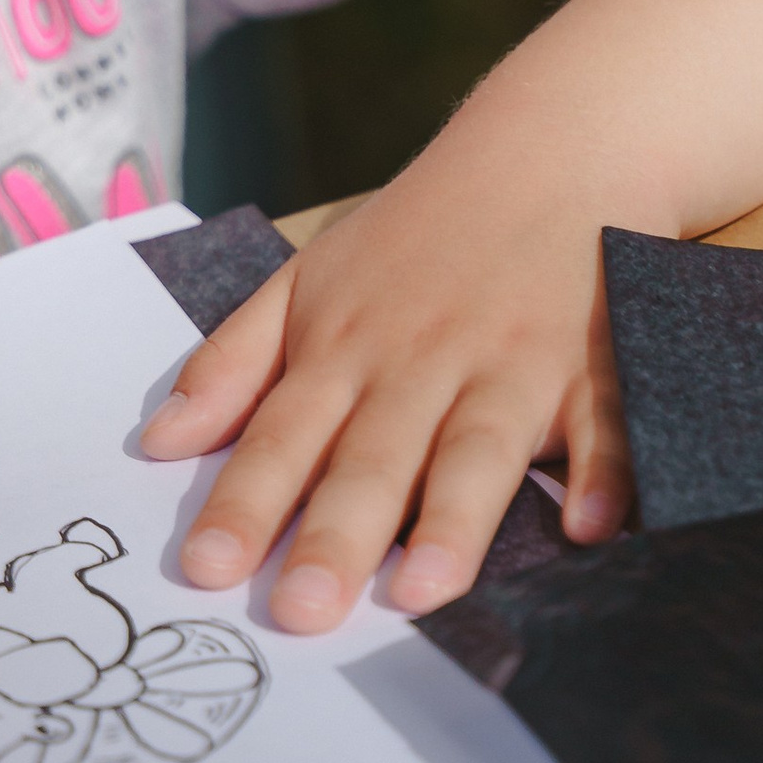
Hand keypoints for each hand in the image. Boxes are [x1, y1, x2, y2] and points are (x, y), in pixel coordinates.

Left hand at [140, 150, 635, 632]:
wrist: (548, 148)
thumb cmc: (417, 235)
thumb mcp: (306, 281)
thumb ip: (233, 363)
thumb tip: (158, 445)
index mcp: (346, 347)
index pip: (283, 436)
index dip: (244, 503)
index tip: (207, 570)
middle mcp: (422, 362)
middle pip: (372, 459)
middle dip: (335, 536)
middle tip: (301, 613)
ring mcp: (512, 365)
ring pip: (477, 449)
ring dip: (453, 519)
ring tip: (424, 591)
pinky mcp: (596, 366)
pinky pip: (604, 424)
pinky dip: (604, 472)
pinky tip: (592, 527)